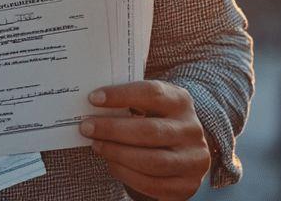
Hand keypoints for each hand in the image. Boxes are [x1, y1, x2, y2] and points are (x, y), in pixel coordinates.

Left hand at [80, 80, 209, 200]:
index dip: (121, 96)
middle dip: (113, 130)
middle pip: (150, 131)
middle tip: (86, 127)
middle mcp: (192, 130)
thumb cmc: (157, 120)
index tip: (93, 98)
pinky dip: (127, 175)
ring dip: (117, 154)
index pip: (152, 94)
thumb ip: (130, 101)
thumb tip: (95, 104)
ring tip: (97, 146)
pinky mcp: (187, 185)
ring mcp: (193, 159)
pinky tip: (112, 164)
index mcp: (181, 101)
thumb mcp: (151, 104)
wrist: (185, 150)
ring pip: (152, 161)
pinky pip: (153, 184)